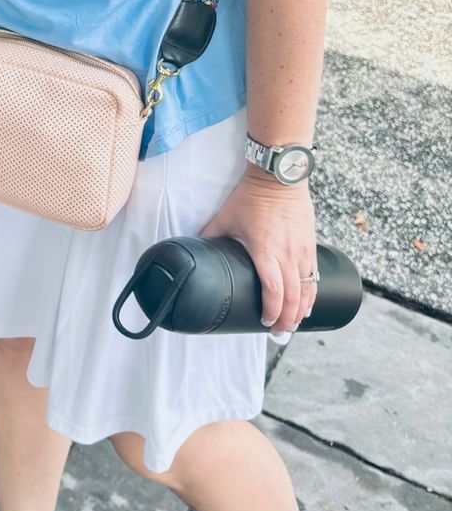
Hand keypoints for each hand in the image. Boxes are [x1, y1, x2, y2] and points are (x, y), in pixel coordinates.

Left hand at [200, 171, 317, 333]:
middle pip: (293, 297)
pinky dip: (311, 295)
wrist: (279, 178)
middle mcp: (288, 254)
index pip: (273, 290)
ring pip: (307, 290)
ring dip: (301, 311)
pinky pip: (314, 277)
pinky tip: (307, 305)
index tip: (264, 322)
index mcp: (265, 251)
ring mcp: (303, 251)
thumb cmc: (251, 198)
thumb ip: (210, 237)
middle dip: (286, 319)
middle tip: (277, 333)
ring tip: (292, 325)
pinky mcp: (312, 246)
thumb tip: (195, 252)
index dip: (271, 311)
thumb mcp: (225, 218)